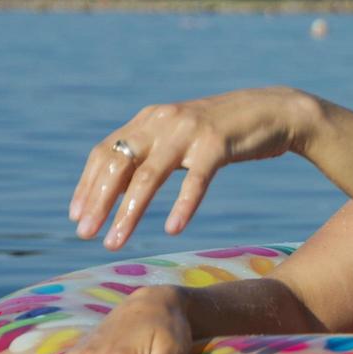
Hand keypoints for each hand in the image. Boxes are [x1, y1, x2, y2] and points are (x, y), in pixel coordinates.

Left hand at [69, 87, 317, 249]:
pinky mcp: (218, 144)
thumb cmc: (226, 131)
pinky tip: (172, 229)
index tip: (76, 217)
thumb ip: (153, 149)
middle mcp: (164, 121)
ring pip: (149, 176)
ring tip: (115, 241)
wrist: (276, 111)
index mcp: (150, 119)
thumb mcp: (181, 134)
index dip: (87, 185)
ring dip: (128, 212)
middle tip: (86, 235)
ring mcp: (190, 131)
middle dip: (98, 202)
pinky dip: (182, 205)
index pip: (105, 152)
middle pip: (118, 164)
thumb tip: (119, 183)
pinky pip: (195, 180)